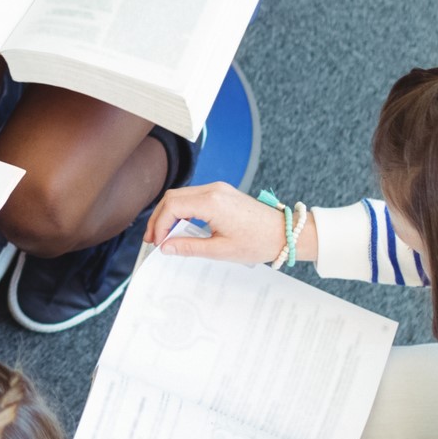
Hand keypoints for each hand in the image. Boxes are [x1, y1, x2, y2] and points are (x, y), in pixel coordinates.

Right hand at [150, 181, 283, 262]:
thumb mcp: (220, 250)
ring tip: (165, 235)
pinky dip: (182, 210)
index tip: (157, 243)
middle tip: (154, 240)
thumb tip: (165, 247)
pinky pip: (193, 196)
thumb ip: (189, 247)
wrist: (283, 233)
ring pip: (181, 195)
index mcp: (212, 202)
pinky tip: (180, 226)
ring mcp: (218, 188)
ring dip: (169, 213)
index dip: (159, 225)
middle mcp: (213, 189)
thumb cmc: (257, 242)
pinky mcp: (221, 192)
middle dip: (159, 218)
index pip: (172, 207)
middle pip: (172, 197)